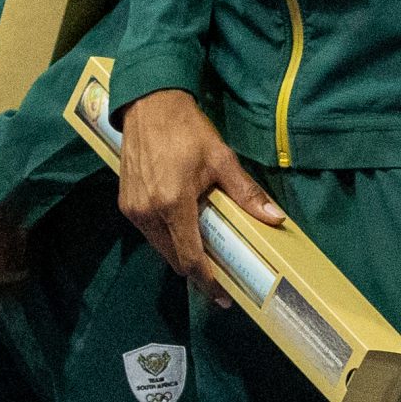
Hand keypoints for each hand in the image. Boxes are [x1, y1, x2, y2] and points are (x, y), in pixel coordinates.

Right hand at [117, 91, 284, 304]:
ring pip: (160, 247)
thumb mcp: (221, 159)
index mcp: (173, 205)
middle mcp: (148, 213)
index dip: (208, 282)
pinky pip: (149, 233)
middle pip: (174, 258)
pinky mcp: (125, 203)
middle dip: (196, 270)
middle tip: (220, 273)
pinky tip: (182, 228)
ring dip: (180, 252)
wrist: (149, 104)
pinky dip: (166, 237)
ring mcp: (133, 209)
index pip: (191, 258)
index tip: (223, 297)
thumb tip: (274, 218)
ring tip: (203, 249)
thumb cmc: (187, 129)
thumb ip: (246, 193)